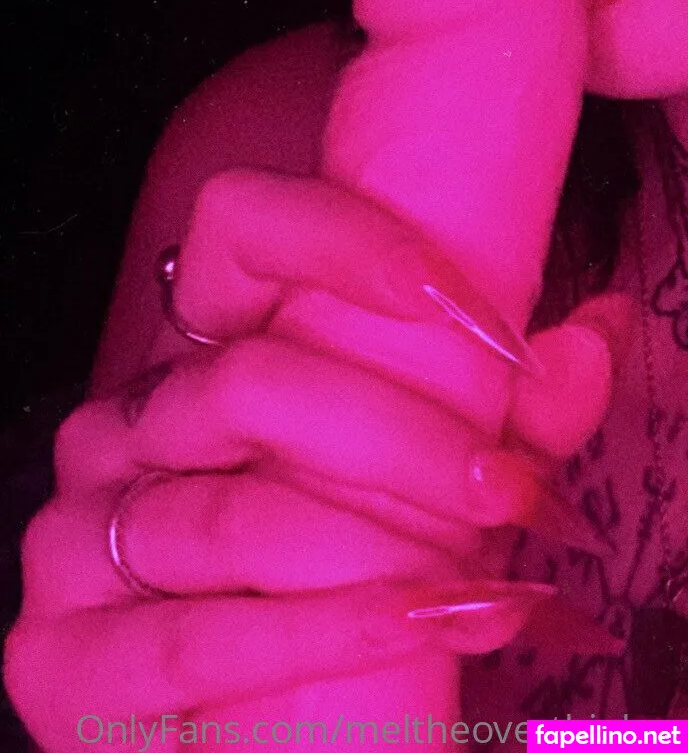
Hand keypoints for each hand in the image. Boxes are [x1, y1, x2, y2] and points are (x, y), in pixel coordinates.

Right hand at [4, 170, 627, 751]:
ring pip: (232, 515)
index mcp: (199, 349)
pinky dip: (321, 639)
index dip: (342, 241)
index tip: (461, 305)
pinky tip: (416, 628)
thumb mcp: (429, 478)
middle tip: (506, 488)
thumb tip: (591, 339)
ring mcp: (79, 527)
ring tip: (491, 578)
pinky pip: (193, 638)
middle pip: (252, 383)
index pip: (241, 225)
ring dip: (379, 551)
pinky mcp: (60, 650)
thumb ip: (509, 414)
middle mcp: (127, 421)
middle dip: (401, 440)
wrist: (233, 706)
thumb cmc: (343, 562)